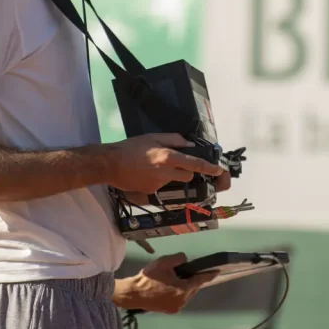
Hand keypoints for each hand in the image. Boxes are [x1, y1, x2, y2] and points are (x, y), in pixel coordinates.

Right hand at [104, 133, 223, 193]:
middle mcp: (166, 172)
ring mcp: (158, 184)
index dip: (209, 168)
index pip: (195, 164)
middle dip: (187, 172)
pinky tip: (146, 173)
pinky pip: (161, 186)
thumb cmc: (131, 148)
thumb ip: (174, 140)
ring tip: (154, 167)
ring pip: (174, 181)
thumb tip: (189, 144)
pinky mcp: (151, 191)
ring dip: (171, 175)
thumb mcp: (153, 137)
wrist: (110, 164)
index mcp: (168, 157)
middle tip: (176, 163)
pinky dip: (158, 180)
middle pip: (188, 177)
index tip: (218, 170)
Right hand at [115, 253, 218, 313]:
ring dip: (184, 287)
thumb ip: (179, 258)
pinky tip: (171, 286)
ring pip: (186, 295)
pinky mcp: (169, 310)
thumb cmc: (148, 278)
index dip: (209, 275)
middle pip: (193, 289)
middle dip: (192, 280)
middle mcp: (181, 301)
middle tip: (187, 272)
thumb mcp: (164, 262)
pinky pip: (179, 300)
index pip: (199, 281)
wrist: (132, 293)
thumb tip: (184, 260)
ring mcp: (175, 308)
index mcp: (182, 290)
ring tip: (177, 279)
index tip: (217, 271)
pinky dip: (178, 293)